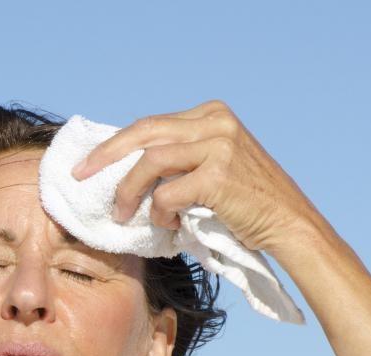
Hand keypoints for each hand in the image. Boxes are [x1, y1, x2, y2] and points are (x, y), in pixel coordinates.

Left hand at [71, 99, 328, 254]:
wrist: (291, 225)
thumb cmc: (247, 205)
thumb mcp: (214, 166)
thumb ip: (181, 158)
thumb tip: (128, 169)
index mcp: (212, 114)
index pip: (151, 124)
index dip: (116, 144)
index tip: (90, 162)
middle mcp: (216, 122)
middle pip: (144, 132)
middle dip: (106, 155)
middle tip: (80, 174)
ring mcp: (218, 146)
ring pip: (150, 162)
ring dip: (128, 191)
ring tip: (120, 214)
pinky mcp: (218, 176)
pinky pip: (167, 194)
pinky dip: (159, 213)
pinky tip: (170, 226)